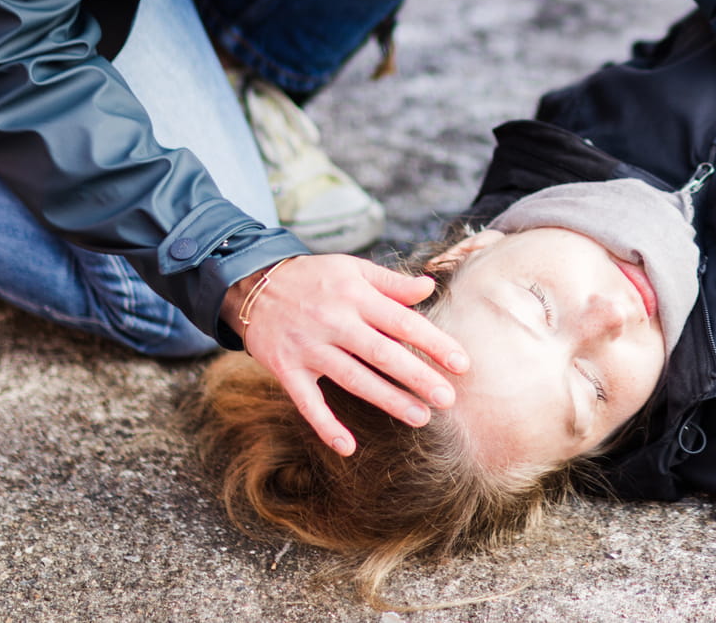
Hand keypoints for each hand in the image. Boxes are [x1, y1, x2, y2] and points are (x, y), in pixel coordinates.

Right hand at [221, 254, 469, 456]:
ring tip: (420, 418)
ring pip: (353, 379)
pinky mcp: (286, 369)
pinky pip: (307, 402)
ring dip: (387, 401)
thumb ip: (391, 282)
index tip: (461, 363)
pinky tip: (348, 447)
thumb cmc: (314, 277)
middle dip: (417, 377)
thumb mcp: (352, 269)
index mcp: (356, 296)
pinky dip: (325, 425)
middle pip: (382, 353)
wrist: (254, 284)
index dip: (434, 343)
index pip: (403, 322)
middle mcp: (334, 322)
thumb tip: (429, 287)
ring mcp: (309, 348)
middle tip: (447, 399)